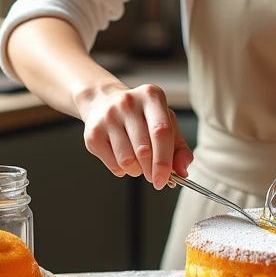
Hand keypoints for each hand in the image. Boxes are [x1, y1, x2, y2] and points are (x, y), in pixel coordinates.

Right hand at [76, 81, 193, 189]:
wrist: (104, 102)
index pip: (161, 132)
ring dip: (136, 170)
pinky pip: (113, 164)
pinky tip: (122, 157)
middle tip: (153, 175)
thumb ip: (179, 147)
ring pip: (127, 160)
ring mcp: (108, 117)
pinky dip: (122, 170)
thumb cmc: (142, 117)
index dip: (165, 161)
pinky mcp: (93, 133)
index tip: (165, 180)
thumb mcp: (166, 123)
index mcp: (151, 96)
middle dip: (151, 170)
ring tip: (137, 161)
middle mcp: (128, 102)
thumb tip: (182, 171)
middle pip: (144, 149)